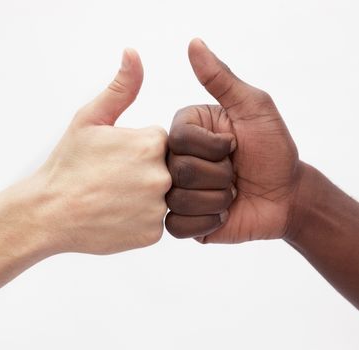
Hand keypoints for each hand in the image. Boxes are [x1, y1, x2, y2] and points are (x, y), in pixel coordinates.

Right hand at [0, 49, 170, 262]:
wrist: (50, 212)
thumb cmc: (69, 164)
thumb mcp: (91, 119)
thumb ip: (121, 87)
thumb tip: (134, 54)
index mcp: (152, 142)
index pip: (162, 143)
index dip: (139, 150)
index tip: (119, 159)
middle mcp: (163, 174)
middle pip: (167, 168)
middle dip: (144, 172)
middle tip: (116, 180)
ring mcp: (159, 207)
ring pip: (163, 196)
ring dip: (144, 196)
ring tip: (116, 197)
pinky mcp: (154, 233)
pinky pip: (156, 221)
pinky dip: (141, 218)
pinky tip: (119, 214)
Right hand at [165, 39, 300, 243]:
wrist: (285, 195)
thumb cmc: (273, 149)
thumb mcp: (253, 107)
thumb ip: (222, 79)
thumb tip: (194, 44)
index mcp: (186, 132)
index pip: (179, 137)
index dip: (214, 146)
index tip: (235, 145)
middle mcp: (176, 160)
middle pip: (179, 170)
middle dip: (220, 175)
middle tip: (235, 173)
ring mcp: (177, 192)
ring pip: (178, 200)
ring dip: (217, 199)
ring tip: (231, 194)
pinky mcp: (183, 221)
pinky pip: (178, 226)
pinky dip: (207, 222)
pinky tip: (222, 214)